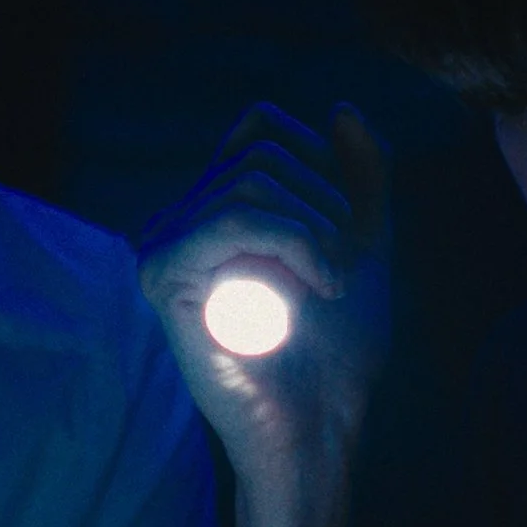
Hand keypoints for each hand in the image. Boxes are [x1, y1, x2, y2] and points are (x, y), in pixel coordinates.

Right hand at [137, 103, 390, 526]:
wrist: (319, 421)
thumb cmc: (337, 347)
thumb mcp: (364, 240)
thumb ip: (360, 174)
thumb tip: (340, 106)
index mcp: (219, 207)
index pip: (260, 127)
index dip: (318, 162)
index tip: (344, 233)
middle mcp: (182, 219)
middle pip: (259, 151)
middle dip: (324, 203)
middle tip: (344, 268)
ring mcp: (166, 246)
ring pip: (248, 182)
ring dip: (314, 231)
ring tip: (332, 284)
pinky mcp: (163, 278)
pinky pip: (228, 222)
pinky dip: (291, 246)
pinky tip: (315, 289)